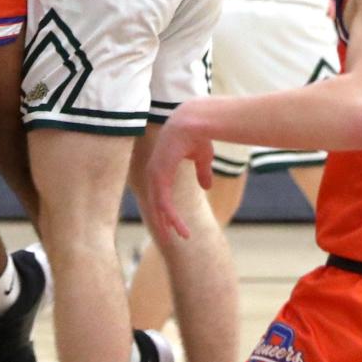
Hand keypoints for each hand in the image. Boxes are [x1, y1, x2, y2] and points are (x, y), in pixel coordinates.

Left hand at [144, 103, 214, 241]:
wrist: (195, 122)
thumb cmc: (198, 135)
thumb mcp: (202, 158)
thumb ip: (202, 172)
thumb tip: (207, 186)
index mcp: (162, 167)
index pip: (159, 193)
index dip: (164, 209)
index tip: (171, 223)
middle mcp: (155, 172)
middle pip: (154, 203)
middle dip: (161, 222)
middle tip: (166, 239)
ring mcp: (155, 174)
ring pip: (158, 207)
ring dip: (168, 225)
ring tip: (179, 239)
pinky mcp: (160, 177)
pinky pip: (164, 204)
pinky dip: (172, 218)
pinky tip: (181, 230)